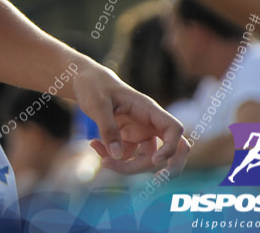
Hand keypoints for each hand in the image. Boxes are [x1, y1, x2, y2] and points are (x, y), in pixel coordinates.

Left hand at [73, 66, 190, 175]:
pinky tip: (94, 144)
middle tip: (147, 178)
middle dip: (157, 167)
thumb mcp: (97, 104)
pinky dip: (113, 159)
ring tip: (98, 152)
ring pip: (146, 160)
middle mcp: (149, 123)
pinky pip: (128, 158)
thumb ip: (107, 128)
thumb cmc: (94, 86)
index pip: (173, 130)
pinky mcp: (130, 140)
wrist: (86, 81)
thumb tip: (117, 155)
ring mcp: (141, 133)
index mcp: (148, 109)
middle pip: (167, 152)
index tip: (156, 160)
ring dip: (125, 166)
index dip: (171, 148)